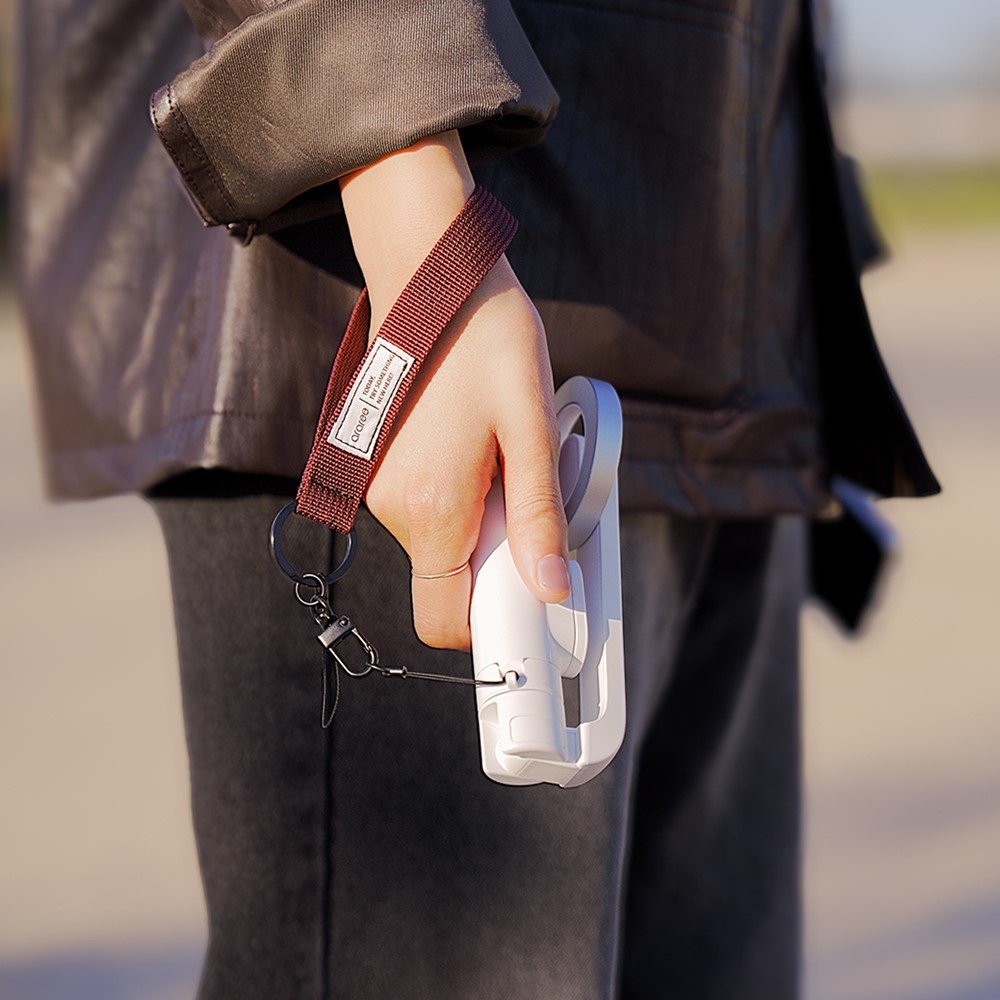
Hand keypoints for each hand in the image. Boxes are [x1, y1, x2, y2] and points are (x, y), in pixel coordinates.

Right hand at [364, 253, 569, 650]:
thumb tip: (552, 586)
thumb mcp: (530, 427)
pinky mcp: (385, 466)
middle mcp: (394, 507)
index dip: (495, 622)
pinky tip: (482, 445)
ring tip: (506, 452)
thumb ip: (538, 515)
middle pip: (451, 580)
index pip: (447, 620)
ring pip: (444, 543)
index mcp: (430, 509)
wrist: (431, 272)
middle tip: (529, 492)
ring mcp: (383, 487)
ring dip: (483, 518)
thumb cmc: (484, 338)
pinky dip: (463, 497)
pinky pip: (432, 510)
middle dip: (498, 556)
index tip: (533, 593)